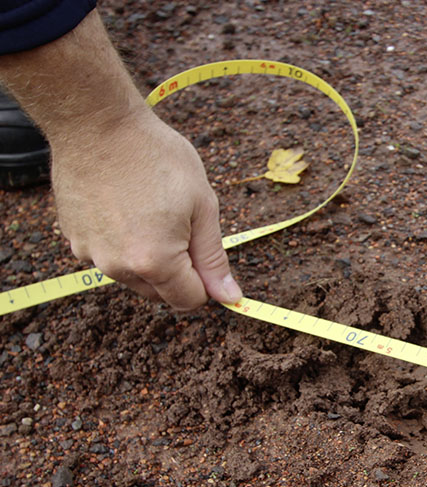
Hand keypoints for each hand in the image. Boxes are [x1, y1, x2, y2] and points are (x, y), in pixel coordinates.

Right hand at [52, 111, 241, 309]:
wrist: (96, 123)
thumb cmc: (156, 157)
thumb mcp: (202, 206)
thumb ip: (213, 258)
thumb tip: (229, 297)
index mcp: (155, 262)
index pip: (188, 301)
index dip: (205, 283)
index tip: (206, 256)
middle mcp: (118, 267)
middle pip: (160, 293)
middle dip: (178, 272)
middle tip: (181, 225)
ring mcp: (90, 255)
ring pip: (133, 276)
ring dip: (148, 258)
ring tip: (150, 211)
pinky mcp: (73, 239)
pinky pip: (108, 256)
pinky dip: (121, 242)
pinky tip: (125, 207)